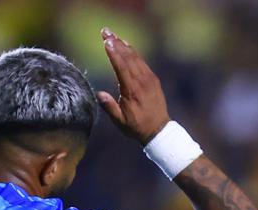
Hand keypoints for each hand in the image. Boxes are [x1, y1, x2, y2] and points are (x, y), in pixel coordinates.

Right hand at [96, 28, 170, 144]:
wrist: (158, 130)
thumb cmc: (136, 127)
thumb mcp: (120, 121)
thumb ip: (109, 107)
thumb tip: (99, 94)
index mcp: (132, 90)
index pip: (121, 67)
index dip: (114, 53)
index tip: (106, 41)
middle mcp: (142, 81)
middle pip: (127, 57)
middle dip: (116, 43)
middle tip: (105, 31)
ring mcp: (149, 79)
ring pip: (135, 57)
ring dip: (123, 45)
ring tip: (112, 35)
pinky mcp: (153, 79)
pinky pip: (142, 62)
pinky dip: (133, 52)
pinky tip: (126, 45)